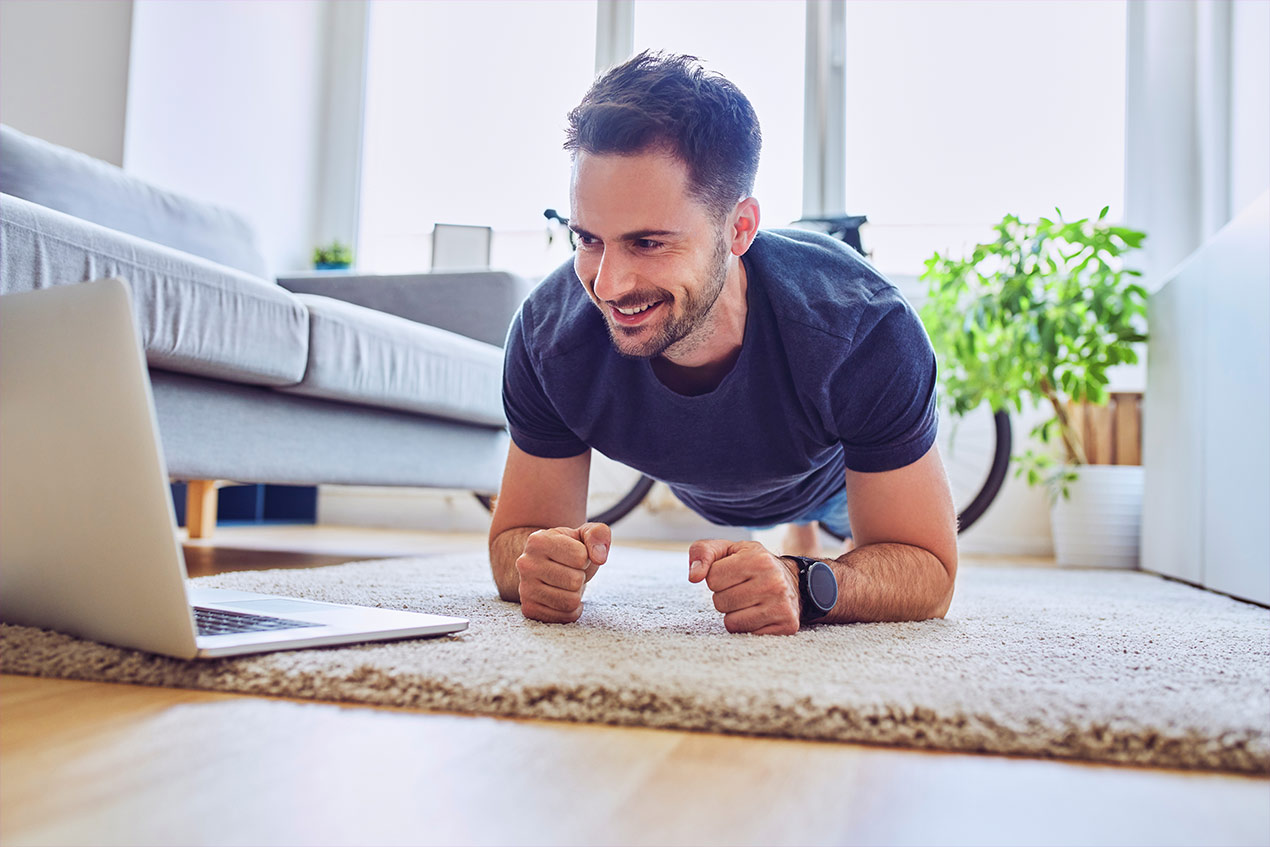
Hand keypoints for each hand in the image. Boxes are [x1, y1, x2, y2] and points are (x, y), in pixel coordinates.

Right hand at [515, 522, 609, 622]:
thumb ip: (598, 534)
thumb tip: (599, 558)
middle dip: (580, 576)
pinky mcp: (529, 609)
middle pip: (575, 581)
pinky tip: (563, 596)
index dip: (585, 558)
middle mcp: (526, 564)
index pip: (581, 557)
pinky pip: (565, 616)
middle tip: (570, 571)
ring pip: (571, 601)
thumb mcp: (585, 534)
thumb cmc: (569, 549)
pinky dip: (572, 609)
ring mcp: (524, 588)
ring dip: (576, 593)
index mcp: (538, 540)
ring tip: (565, 583)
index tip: (574, 556)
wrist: (547, 566)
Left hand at [687, 539, 801, 634]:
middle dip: (725, 596)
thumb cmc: (753, 563)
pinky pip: (745, 635)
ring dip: (734, 614)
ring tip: (750, 601)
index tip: (732, 575)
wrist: (793, 581)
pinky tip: (759, 614)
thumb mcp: (728, 549)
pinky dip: (747, 627)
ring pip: (731, 622)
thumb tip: (694, 577)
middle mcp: (774, 582)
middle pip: (720, 602)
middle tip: (742, 589)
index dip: (717, 578)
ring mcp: (781, 606)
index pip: (712, 579)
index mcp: (758, 559)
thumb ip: (703, 553)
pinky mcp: (786, 626)